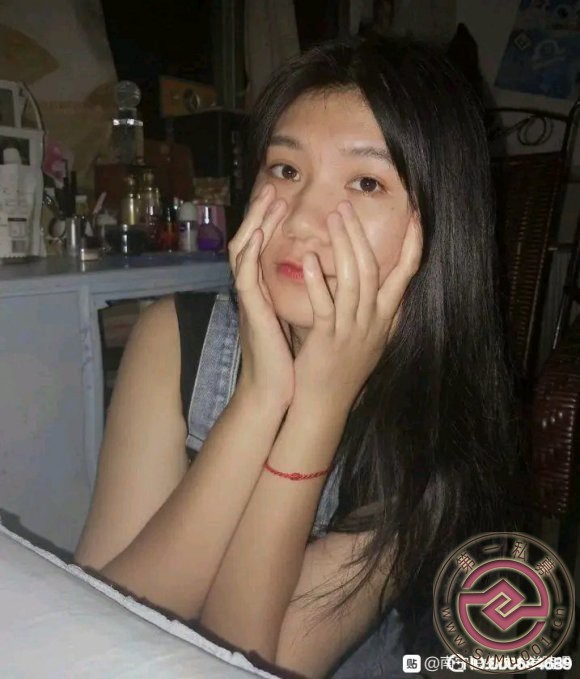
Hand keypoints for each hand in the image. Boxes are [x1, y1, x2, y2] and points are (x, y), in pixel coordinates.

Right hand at [228, 184, 293, 407]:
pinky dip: (248, 255)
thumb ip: (305, 297)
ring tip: (268, 199)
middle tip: (274, 188)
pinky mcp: (250, 313)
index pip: (266, 248)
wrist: (277, 390)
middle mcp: (255, 291)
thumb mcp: (300, 319)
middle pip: (251, 242)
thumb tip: (327, 279)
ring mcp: (250, 300)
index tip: (286, 198)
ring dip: (255, 225)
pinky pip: (244, 278)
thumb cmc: (292, 358)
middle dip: (262, 214)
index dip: (273, 223)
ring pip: (243, 252)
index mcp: (267, 290)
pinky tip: (256, 236)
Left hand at [293, 201, 422, 413]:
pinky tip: (310, 260)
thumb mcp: (370, 338)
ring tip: (331, 218)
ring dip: (343, 246)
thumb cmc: (343, 368)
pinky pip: (325, 307)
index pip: (406, 275)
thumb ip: (375, 308)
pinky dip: (318, 282)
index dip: (413, 243)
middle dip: (361, 235)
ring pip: (353, 282)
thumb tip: (375, 278)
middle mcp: (373, 322)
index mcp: (385, 318)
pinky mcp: (326, 341)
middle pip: (373, 270)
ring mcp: (351, 331)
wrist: (325, 405)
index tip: (416, 213)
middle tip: (346, 205)